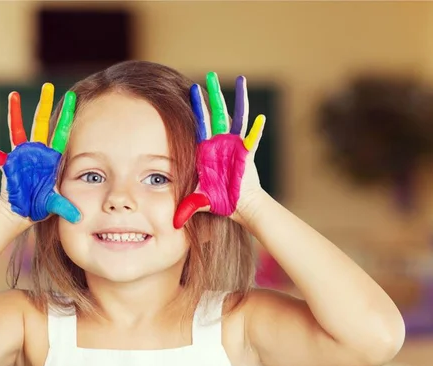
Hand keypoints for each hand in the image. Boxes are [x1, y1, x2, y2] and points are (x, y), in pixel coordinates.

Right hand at [0, 83, 80, 223]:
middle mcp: (37, 152)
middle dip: (44, 105)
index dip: (66, 116)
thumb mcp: (55, 204)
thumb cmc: (41, 205)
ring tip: (13, 95)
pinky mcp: (8, 164)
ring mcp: (21, 155)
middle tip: (47, 86)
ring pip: (18, 130)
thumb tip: (78, 218)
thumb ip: (65, 207)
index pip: (61, 132)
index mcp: (51, 158)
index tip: (73, 98)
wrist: (23, 211)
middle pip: (41, 124)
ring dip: (15, 113)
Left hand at [173, 73, 264, 228]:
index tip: (190, 89)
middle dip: (213, 95)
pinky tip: (260, 117)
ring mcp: (236, 145)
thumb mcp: (198, 200)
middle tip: (210, 75)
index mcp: (206, 149)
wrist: (238, 205)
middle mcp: (220, 143)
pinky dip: (257, 129)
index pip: (199, 123)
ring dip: (239, 99)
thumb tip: (172, 223)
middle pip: (217, 113)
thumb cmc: (218, 200)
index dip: (195, 107)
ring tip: (241, 80)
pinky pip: (253, 138)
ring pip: (237, 117)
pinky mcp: (248, 152)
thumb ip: (186, 206)